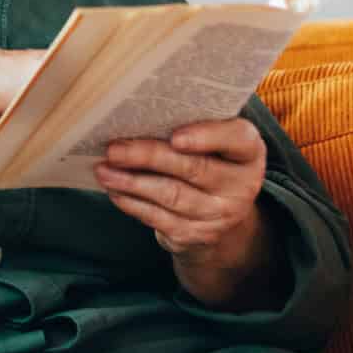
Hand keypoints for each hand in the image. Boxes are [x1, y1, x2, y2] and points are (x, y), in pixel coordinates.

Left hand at [95, 118, 277, 307]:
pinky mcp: (196, 236)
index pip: (238, 139)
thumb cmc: (208, 161)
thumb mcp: (213, 143)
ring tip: (104, 169)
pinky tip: (114, 190)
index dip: (207, 137)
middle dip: (149, 157)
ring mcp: (220, 215)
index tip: (175, 137)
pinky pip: (159, 218)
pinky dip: (132, 202)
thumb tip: (136, 116)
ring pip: (171, 195)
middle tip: (114, 149)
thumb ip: (191, 126)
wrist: (219, 216)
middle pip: (194, 168)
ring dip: (132, 182)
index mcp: (249, 152)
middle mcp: (242, 185)